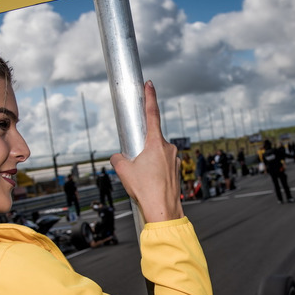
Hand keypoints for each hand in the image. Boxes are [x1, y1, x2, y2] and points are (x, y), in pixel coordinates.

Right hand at [110, 81, 182, 222]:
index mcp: (156, 143)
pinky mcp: (176, 170)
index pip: (152, 113)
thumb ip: (118, 158)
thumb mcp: (123, 171)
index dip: (150, 97)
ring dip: (148, 162)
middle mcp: (168, 147)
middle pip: (151, 140)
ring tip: (143, 179)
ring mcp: (175, 159)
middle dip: (141, 148)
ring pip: (156, 154)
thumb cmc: (145, 190)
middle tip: (136, 166)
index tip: (149, 84)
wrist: (163, 210)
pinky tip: (150, 183)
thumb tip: (118, 157)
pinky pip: (162, 164)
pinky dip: (155, 170)